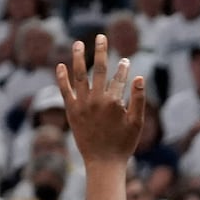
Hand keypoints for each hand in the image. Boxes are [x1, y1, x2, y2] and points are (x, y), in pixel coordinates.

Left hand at [56, 36, 145, 165]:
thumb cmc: (123, 144)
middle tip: (100, 36)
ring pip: (79, 76)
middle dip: (100, 51)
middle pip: (99, 70)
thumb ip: (138, 99)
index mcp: (114, 101)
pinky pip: (65, 91)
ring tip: (77, 44)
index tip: (125, 61)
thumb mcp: (137, 123)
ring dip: (79, 58)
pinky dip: (62, 78)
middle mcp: (96, 100)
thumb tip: (139, 77)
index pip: (119, 78)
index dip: (123, 68)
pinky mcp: (71, 111)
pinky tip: (60, 65)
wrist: (103, 162)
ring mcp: (82, 104)